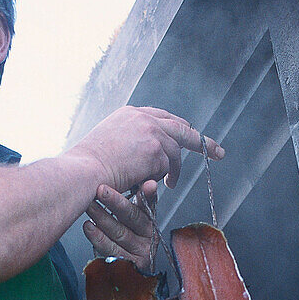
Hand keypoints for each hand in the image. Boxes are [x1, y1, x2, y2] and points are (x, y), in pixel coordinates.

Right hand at [71, 106, 223, 193]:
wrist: (81, 172)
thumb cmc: (87, 168)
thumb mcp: (107, 145)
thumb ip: (128, 144)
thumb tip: (146, 159)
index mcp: (130, 114)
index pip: (161, 117)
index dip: (176, 130)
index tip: (187, 136)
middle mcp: (143, 117)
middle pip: (181, 127)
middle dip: (201, 141)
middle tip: (217, 152)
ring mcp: (151, 131)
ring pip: (175, 152)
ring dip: (174, 171)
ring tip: (170, 185)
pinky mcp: (156, 149)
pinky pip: (166, 168)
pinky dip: (159, 178)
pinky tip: (145, 183)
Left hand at [83, 181, 157, 271]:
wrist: (124, 271)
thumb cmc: (125, 235)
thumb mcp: (132, 215)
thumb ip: (139, 198)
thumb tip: (149, 183)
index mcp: (150, 220)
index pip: (148, 205)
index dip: (145, 195)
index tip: (145, 185)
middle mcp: (148, 237)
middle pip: (132, 218)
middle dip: (116, 202)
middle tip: (101, 190)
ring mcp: (140, 252)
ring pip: (120, 233)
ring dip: (102, 217)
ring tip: (89, 206)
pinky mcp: (128, 265)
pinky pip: (111, 250)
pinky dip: (98, 238)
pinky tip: (89, 226)